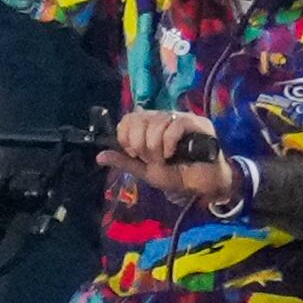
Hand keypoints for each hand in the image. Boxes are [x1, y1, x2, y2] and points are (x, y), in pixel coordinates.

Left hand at [109, 106, 239, 214]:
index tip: (134, 154)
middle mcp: (166, 118)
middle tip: (150, 158)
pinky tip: (172, 154)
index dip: (126, 135)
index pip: (130, 117)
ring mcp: (183, 118)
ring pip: (157, 122)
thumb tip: (99, 156)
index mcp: (152, 126)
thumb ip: (125, 162)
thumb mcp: (146, 171)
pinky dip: (169, 142)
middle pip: (140, 118)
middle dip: (140, 143)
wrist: (202, 185)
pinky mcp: (199, 124)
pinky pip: (176, 125)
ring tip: (163, 158)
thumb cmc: (177, 175)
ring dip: (155, 145)